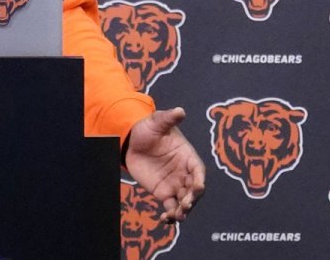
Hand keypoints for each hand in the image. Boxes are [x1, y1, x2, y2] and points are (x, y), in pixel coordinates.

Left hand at [123, 107, 204, 222]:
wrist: (130, 140)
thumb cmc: (147, 129)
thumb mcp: (157, 122)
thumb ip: (168, 118)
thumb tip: (180, 111)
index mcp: (187, 156)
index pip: (198, 170)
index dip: (199, 180)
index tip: (197, 187)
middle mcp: (184, 172)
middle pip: (193, 189)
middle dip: (192, 199)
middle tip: (185, 206)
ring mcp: (175, 184)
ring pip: (184, 201)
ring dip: (183, 210)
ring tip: (176, 216)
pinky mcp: (163, 192)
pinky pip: (171, 206)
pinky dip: (171, 215)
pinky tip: (165, 219)